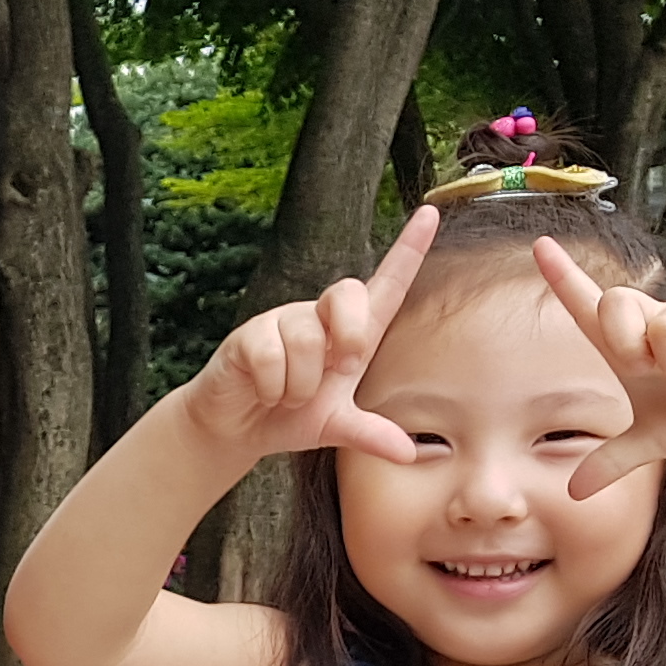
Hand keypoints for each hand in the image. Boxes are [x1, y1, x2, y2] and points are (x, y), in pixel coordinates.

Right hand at [182, 207, 437, 467]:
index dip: (408, 249)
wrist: (235, 431)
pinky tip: (264, 392)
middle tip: (338, 370)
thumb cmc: (289, 418)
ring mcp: (282, 322)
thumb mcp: (336, 426)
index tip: (430, 213)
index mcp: (349, 333)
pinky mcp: (249, 336)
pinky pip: (272, 355)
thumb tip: (410, 452)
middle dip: (350, 335)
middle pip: (348, 293)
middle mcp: (318, 318)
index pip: (385, 284)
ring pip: (307, 338)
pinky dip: (274, 387)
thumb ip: (371, 434)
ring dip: (300, 384)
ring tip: (288, 396)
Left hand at [533, 241, 665, 496]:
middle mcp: (663, 318)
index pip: (591, 306)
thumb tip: (575, 492)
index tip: (539, 246)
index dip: (564, 278)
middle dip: (628, 347)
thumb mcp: (654, 441)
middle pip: (614, 304)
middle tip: (660, 373)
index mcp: (634, 341)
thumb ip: (613, 460)